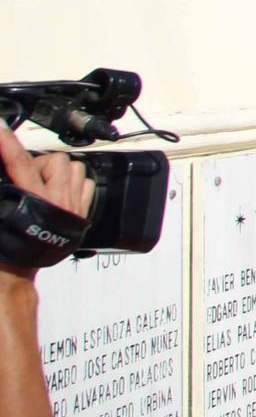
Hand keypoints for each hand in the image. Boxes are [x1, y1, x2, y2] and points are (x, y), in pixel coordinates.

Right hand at [0, 126, 92, 280]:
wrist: (16, 274)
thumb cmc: (3, 248)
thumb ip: (2, 189)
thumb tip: (3, 171)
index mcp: (31, 200)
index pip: (19, 162)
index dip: (7, 142)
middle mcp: (57, 201)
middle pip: (53, 161)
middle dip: (36, 164)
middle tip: (23, 176)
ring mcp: (72, 207)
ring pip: (74, 169)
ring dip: (57, 171)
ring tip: (41, 183)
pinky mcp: (82, 213)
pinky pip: (86, 184)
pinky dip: (74, 182)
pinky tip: (58, 191)